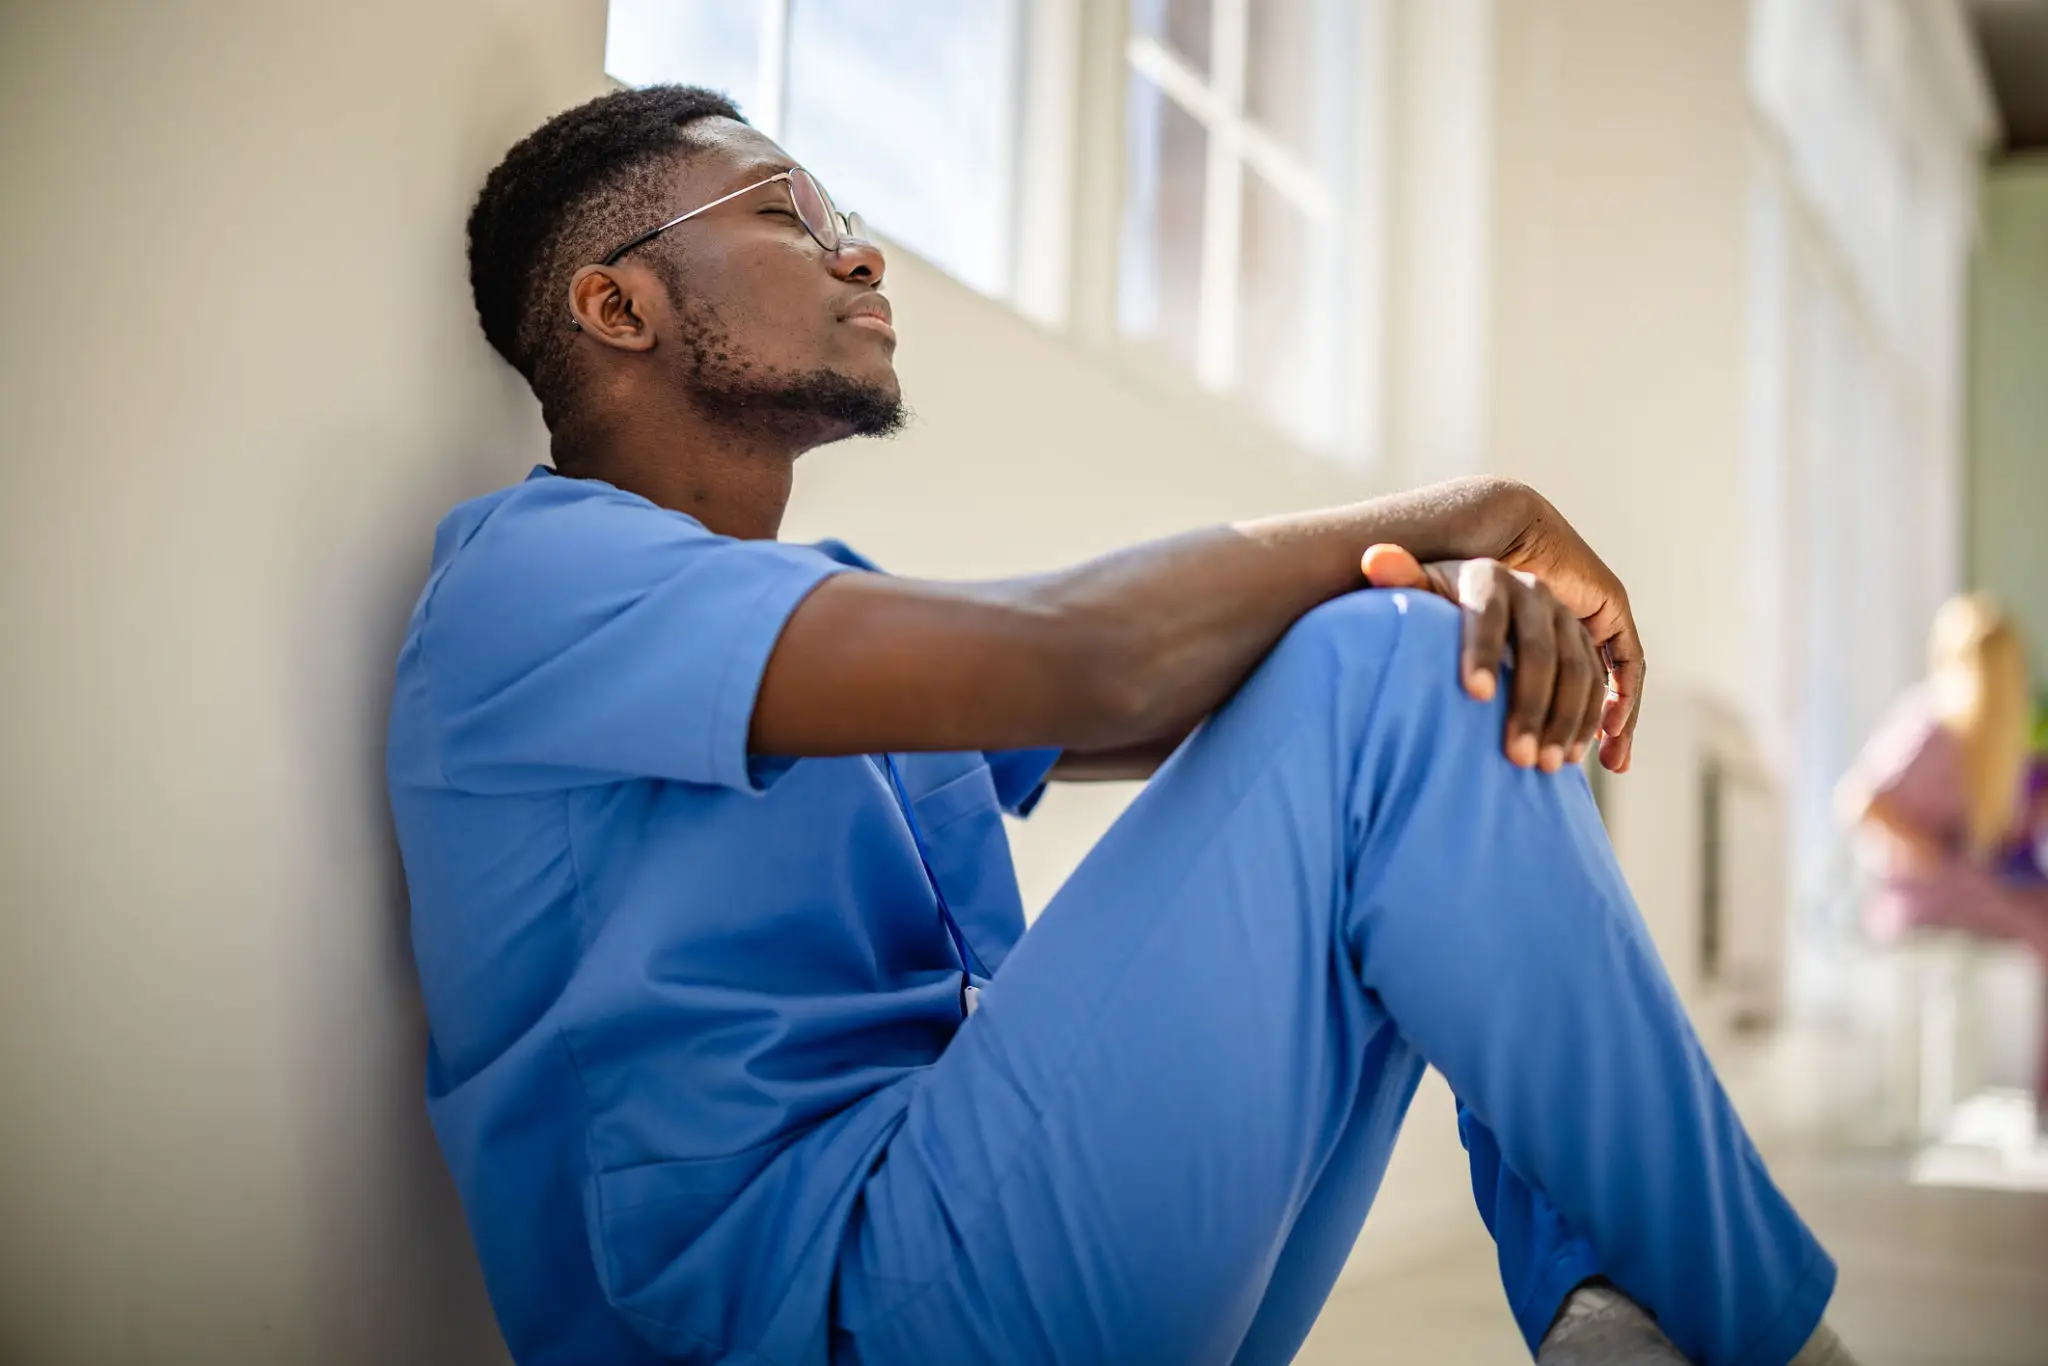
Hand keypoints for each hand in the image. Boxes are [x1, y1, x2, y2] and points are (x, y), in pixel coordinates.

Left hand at [1360, 544, 1625, 774]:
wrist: (1469, 608)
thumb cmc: (1431, 609)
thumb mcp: (1417, 593)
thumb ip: (1398, 579)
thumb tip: (1374, 557)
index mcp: (1488, 577)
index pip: (1488, 613)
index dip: (1482, 651)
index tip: (1473, 695)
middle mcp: (1534, 592)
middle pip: (1540, 649)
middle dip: (1530, 704)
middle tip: (1514, 756)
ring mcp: (1564, 618)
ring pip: (1578, 670)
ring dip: (1566, 721)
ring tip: (1543, 767)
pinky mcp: (1583, 644)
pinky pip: (1597, 684)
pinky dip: (1589, 722)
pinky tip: (1572, 759)